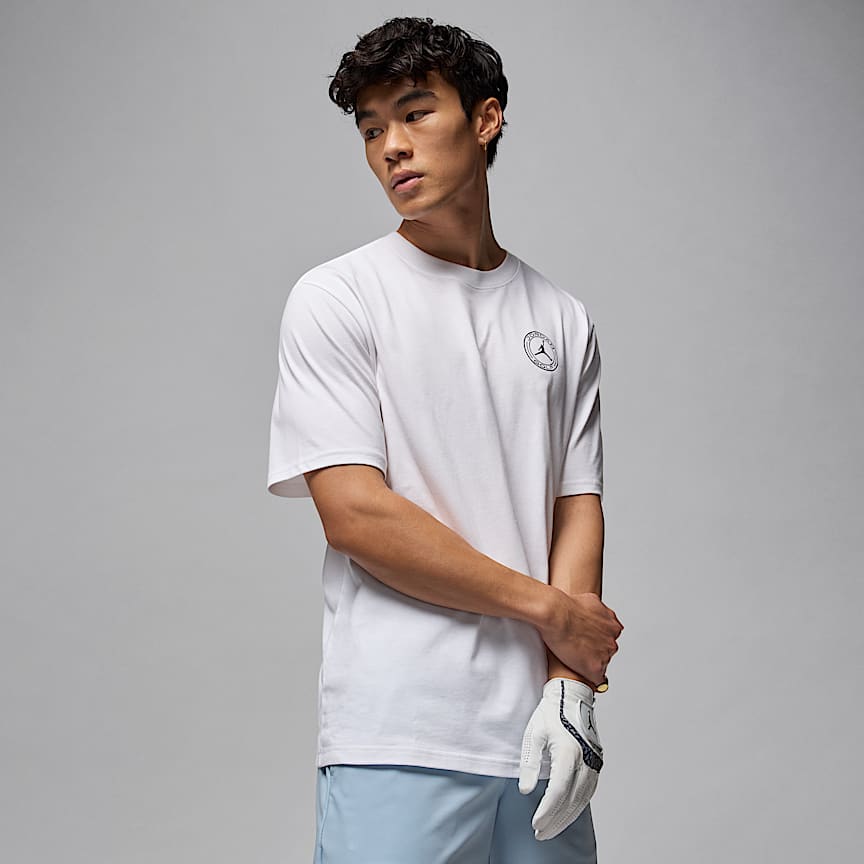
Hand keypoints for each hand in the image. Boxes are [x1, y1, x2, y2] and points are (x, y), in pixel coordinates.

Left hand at [518, 677, 602, 840]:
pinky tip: (566, 813)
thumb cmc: (550, 714)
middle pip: (570, 800)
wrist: (572, 696)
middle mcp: (585, 760)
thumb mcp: (533, 734)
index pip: (557, 791)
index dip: (546, 811)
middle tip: (541, 834)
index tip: (535, 824)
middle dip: (555, 820)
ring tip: (551, 829)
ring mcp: (594, 762)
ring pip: (582, 799)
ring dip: (567, 817)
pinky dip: (577, 806)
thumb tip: (526, 790)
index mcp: (568, 752)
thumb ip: (529, 763)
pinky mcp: (597, 762)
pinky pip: (588, 791)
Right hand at [539, 588, 621, 686]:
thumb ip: (599, 611)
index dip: (596, 639)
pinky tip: (579, 673)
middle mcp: (612, 641)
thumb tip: (597, 611)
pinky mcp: (595, 668)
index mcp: (613, 626)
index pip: (608, 638)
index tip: (586, 640)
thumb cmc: (567, 605)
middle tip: (577, 648)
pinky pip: (596, 679)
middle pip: (606, 652)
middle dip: (594, 650)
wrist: (556, 613)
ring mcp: (605, 656)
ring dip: (589, 662)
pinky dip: (588, 676)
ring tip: (572, 657)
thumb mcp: (591, 601)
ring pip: (600, 664)